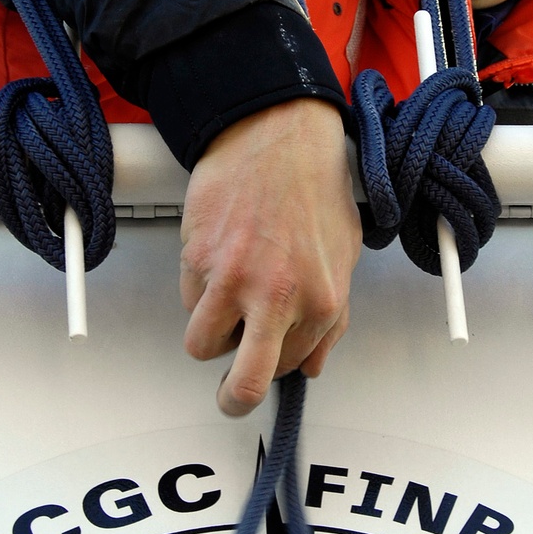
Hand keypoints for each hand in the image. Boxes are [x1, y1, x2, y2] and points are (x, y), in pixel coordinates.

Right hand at [179, 99, 360, 415]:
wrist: (275, 133)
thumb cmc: (313, 185)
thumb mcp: (344, 256)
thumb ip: (331, 318)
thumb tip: (313, 364)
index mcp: (322, 302)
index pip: (293, 368)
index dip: (277, 364)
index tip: (268, 359)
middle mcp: (279, 297)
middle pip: (244, 384)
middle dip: (233, 400)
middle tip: (229, 398)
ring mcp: (234, 280)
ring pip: (202, 346)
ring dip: (210, 332)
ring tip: (224, 302)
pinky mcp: (198, 260)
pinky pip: (188, 301)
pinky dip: (198, 290)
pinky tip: (220, 257)